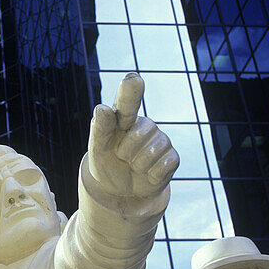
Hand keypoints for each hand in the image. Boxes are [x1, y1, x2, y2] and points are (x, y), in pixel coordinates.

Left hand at [86, 74, 178, 201]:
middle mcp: (143, 124)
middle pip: (137, 135)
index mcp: (122, 117)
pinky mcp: (172, 156)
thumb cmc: (106, 163)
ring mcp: (160, 139)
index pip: (126, 101)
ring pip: (151, 153)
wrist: (120, 189)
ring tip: (133, 164)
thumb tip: (103, 108)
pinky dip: (152, 175)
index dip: (131, 90)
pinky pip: (164, 165)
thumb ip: (99, 129)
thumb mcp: (97, 150)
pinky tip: (147, 173)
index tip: (133, 79)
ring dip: (137, 165)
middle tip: (121, 156)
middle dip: (125, 152)